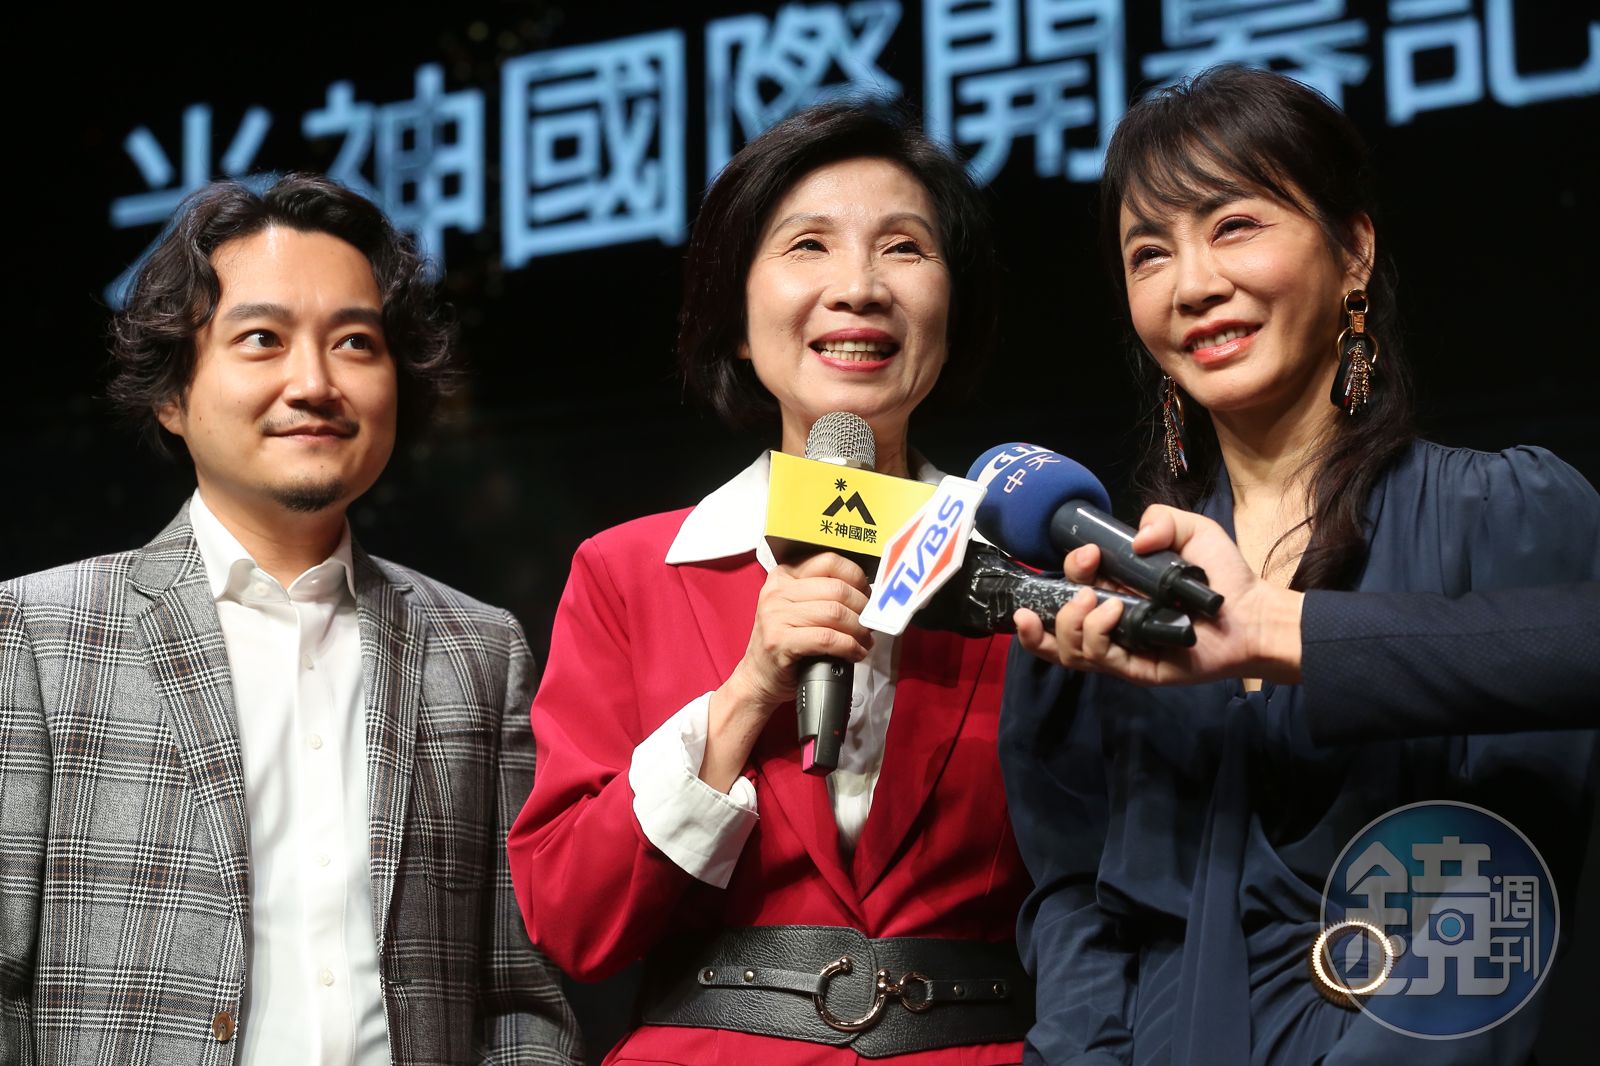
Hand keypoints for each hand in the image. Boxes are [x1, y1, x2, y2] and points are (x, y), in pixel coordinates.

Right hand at [702, 553, 872, 788]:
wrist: (758, 677)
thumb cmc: (785, 642)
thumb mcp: (797, 607)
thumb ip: (823, 593)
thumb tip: (867, 593)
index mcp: (784, 575)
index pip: (829, 561)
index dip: (856, 578)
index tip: (867, 595)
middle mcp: (776, 591)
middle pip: (837, 589)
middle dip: (863, 608)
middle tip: (870, 623)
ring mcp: (775, 615)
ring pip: (835, 613)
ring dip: (859, 630)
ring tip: (865, 641)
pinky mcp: (780, 641)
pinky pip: (827, 638)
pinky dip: (849, 647)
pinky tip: (855, 653)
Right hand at [1013, 505, 1303, 684]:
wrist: (1251, 614)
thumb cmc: (1223, 576)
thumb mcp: (1193, 531)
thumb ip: (1162, 519)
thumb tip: (1134, 540)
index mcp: (1116, 587)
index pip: (1073, 582)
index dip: (1072, 568)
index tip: (1091, 554)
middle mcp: (1110, 619)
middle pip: (1055, 620)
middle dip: (1049, 602)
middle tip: (1084, 585)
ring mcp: (1120, 647)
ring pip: (1067, 647)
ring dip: (1069, 623)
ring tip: (1092, 604)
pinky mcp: (1133, 669)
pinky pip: (1097, 660)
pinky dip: (1095, 636)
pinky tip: (1113, 615)